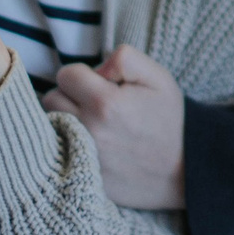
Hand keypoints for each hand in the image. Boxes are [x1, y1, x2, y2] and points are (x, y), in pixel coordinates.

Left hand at [41, 46, 186, 209]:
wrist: (185, 170)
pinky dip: (67, 145)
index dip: (83, 74)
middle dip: (70, 95)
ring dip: (65, 119)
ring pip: (49, 126)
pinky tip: (88, 144)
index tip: (100, 84)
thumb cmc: (169, 119)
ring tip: (90, 122)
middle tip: (94, 103)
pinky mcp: (81, 176)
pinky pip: (56, 153)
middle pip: (51, 99)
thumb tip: (95, 69)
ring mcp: (83, 157)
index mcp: (105, 103)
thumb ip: (123, 58)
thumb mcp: (157, 77)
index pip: (66, 75)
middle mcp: (88, 131)